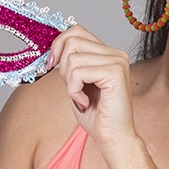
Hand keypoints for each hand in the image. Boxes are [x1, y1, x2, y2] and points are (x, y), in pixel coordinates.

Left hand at [48, 24, 136, 149]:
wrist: (113, 137)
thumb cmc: (96, 114)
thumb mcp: (77, 82)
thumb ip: (70, 62)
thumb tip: (52, 48)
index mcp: (108, 53)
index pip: (76, 30)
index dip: (58, 44)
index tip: (51, 64)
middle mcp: (116, 53)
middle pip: (72, 41)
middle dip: (63, 67)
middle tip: (73, 88)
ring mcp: (117, 61)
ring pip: (73, 57)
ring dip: (69, 82)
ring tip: (81, 97)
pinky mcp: (115, 73)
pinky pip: (78, 73)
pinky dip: (74, 90)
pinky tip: (85, 102)